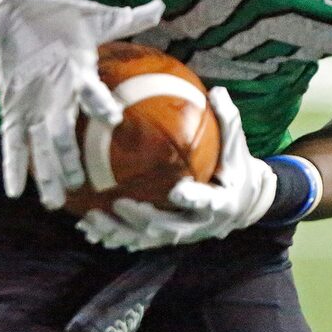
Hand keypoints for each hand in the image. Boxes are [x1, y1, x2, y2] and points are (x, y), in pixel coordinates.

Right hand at [0, 0, 163, 209]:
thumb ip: (130, 18)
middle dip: (69, 159)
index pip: (89, 88)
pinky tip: (15, 191)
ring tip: (55, 201)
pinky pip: (10, 140)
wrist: (6, 7)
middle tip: (81, 184)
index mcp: (74, 65)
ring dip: (45, 173)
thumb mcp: (95, 14)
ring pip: (36, 143)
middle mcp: (50, 88)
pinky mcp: (10, 106)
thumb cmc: (57, 12)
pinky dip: (12, 165)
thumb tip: (162, 5)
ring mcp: (27, 100)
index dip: (100, 104)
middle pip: (59, 129)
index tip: (114, 119)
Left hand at [76, 87, 276, 249]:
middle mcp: (201, 225)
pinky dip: (115, 237)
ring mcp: (183, 235)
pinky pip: (139, 241)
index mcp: (222, 203)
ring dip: (120, 231)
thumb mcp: (237, 145)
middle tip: (119, 202)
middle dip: (143, 218)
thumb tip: (217, 90)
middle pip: (170, 228)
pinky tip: (90, 230)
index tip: (177, 192)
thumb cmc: (236, 168)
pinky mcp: (168, 239)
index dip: (193, 200)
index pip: (208, 203)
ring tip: (92, 219)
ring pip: (148, 239)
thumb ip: (228, 120)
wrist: (242, 203)